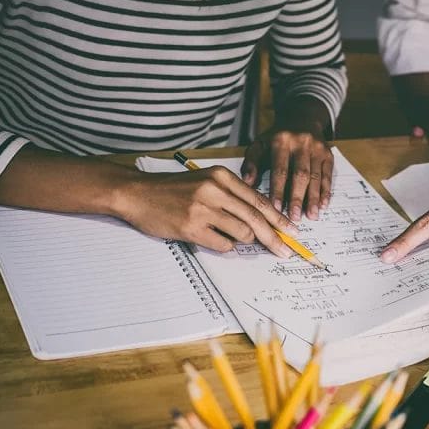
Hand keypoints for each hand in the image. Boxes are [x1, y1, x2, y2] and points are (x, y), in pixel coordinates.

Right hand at [117, 166, 296, 256]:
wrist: (137, 193)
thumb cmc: (174, 190)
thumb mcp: (206, 181)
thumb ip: (232, 196)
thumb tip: (262, 220)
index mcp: (222, 176)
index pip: (260, 201)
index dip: (279, 219)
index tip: (291, 232)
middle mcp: (215, 190)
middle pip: (256, 219)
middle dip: (274, 238)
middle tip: (284, 251)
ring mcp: (203, 209)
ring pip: (242, 233)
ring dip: (243, 241)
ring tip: (229, 236)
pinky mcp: (192, 227)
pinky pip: (223, 245)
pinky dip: (224, 246)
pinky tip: (212, 238)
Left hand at [241, 130, 332, 222]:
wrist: (301, 119)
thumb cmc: (275, 139)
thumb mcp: (259, 145)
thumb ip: (251, 163)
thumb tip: (247, 183)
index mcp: (281, 140)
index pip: (280, 170)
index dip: (278, 191)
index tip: (276, 209)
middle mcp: (301, 142)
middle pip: (300, 175)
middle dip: (298, 198)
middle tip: (295, 218)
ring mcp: (317, 148)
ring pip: (316, 177)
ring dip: (314, 198)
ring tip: (311, 216)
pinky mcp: (328, 153)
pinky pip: (327, 175)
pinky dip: (326, 191)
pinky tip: (323, 205)